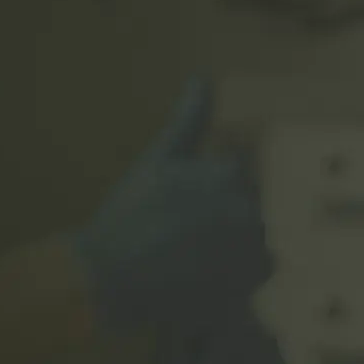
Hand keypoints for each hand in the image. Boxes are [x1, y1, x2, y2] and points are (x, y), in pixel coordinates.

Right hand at [70, 76, 273, 336]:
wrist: (107, 279)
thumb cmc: (127, 216)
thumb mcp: (157, 160)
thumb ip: (188, 120)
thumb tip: (203, 77)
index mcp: (230, 174)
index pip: (237, 180)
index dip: (205, 196)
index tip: (178, 211)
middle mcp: (249, 208)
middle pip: (246, 213)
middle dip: (220, 224)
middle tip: (179, 240)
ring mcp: (250, 250)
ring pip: (252, 245)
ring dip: (228, 252)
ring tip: (186, 262)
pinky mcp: (248, 286)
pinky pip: (255, 277)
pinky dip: (235, 280)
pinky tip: (201, 281)